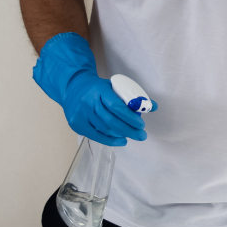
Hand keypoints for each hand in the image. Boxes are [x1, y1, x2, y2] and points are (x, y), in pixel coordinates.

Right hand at [32, 32, 149, 144]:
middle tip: (142, 135)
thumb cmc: (98, 88)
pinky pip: (95, 135)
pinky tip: (121, 141)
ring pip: (104, 129)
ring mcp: (80, 114)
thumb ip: (133, 96)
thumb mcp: (114, 86)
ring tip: (133, 136)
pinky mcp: (76, 123)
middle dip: (129, 130)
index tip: (142, 124)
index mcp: (99, 90)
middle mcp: (88, 102)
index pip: (116, 106)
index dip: (130, 118)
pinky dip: (109, 140)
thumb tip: (153, 106)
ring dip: (121, 135)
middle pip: (111, 121)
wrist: (72, 87)